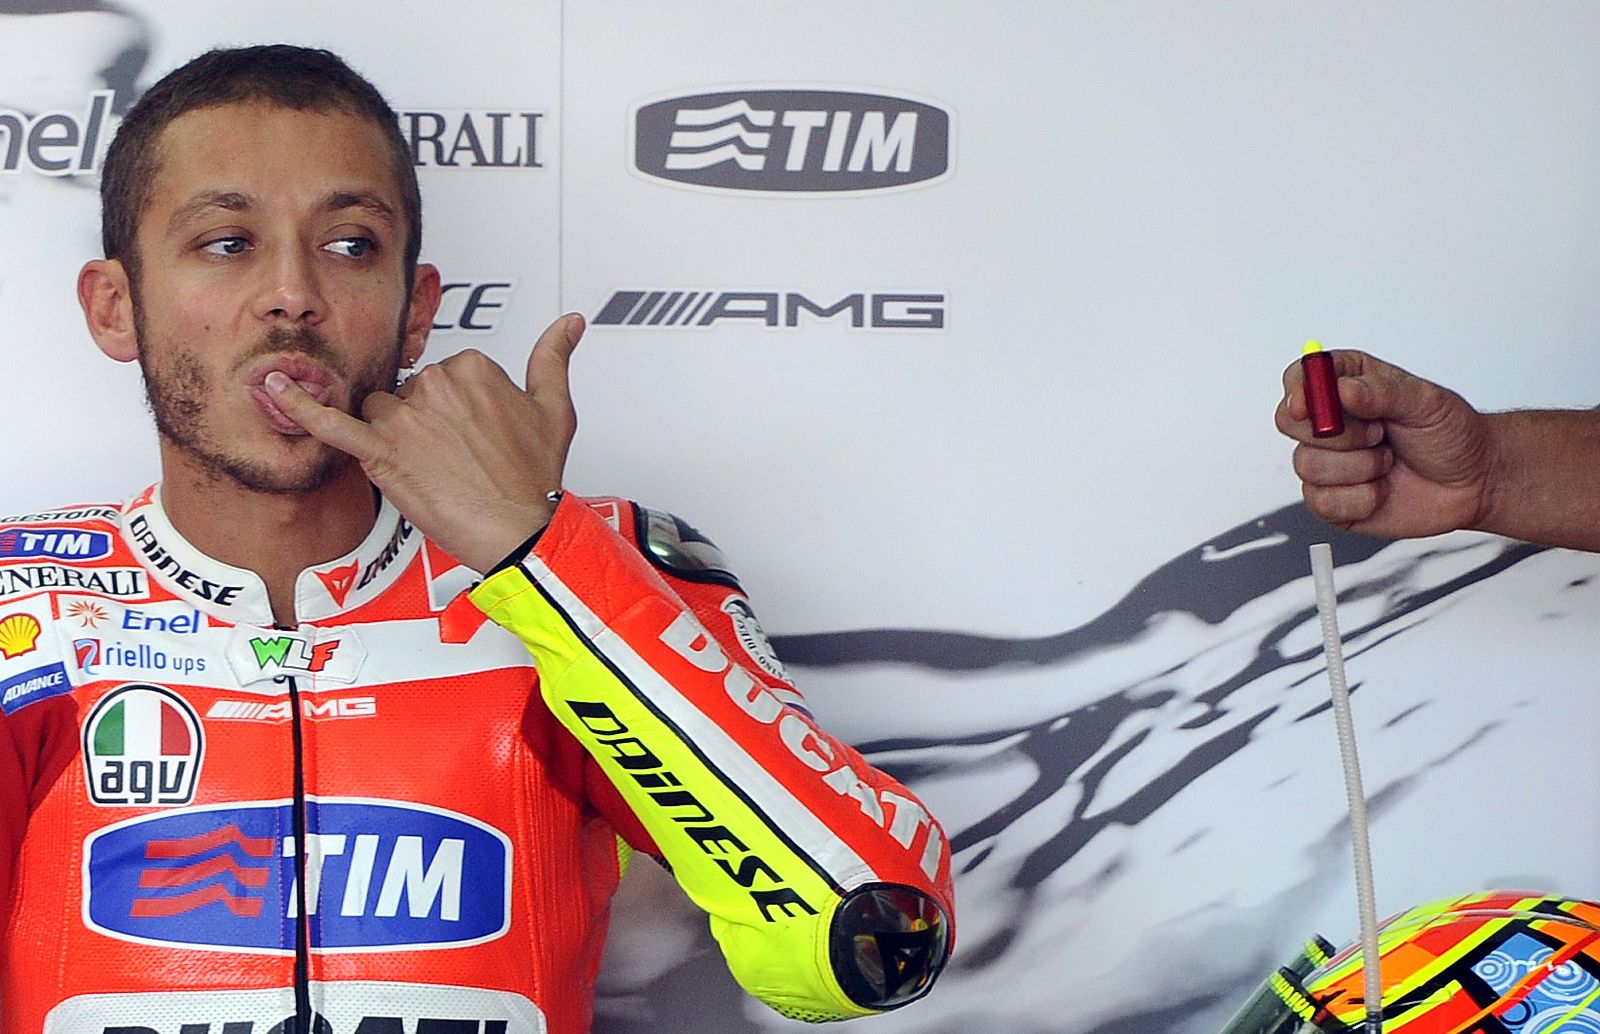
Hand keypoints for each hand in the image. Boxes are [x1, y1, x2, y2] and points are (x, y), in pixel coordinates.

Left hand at [267, 312, 584, 571]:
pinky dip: (299, 407)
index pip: (442, 376)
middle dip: (422, 424)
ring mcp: (405, 418)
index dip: (453, 411)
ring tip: (427, 468)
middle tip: (454, 460)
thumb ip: (554, 356)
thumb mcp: (554, 408)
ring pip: (378, 413)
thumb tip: (571, 322)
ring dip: (393, 437)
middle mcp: (434, 385)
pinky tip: (274, 389)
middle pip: (406, 393)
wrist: (519, 529)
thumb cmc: (535, 476)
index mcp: (471, 367)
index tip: (471, 436)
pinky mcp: (381, 452)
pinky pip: (331, 424)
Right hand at [1274, 349, 1492, 537]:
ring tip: (1388, 462)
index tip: (1309, 405)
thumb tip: (1343, 389)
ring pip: (1307, 465)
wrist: (1474, 482)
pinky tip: (1382, 490)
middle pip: (1289, 422)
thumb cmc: (1451, 435)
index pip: (1299, 378)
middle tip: (1378, 434)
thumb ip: (1381, 391)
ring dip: (1359, 468)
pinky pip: (1322, 502)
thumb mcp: (1425, 401)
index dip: (1298, 390)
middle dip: (1339, 434)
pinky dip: (1359, 499)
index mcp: (1346, 385)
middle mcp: (1330, 422)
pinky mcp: (1331, 501)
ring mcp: (1328, 462)